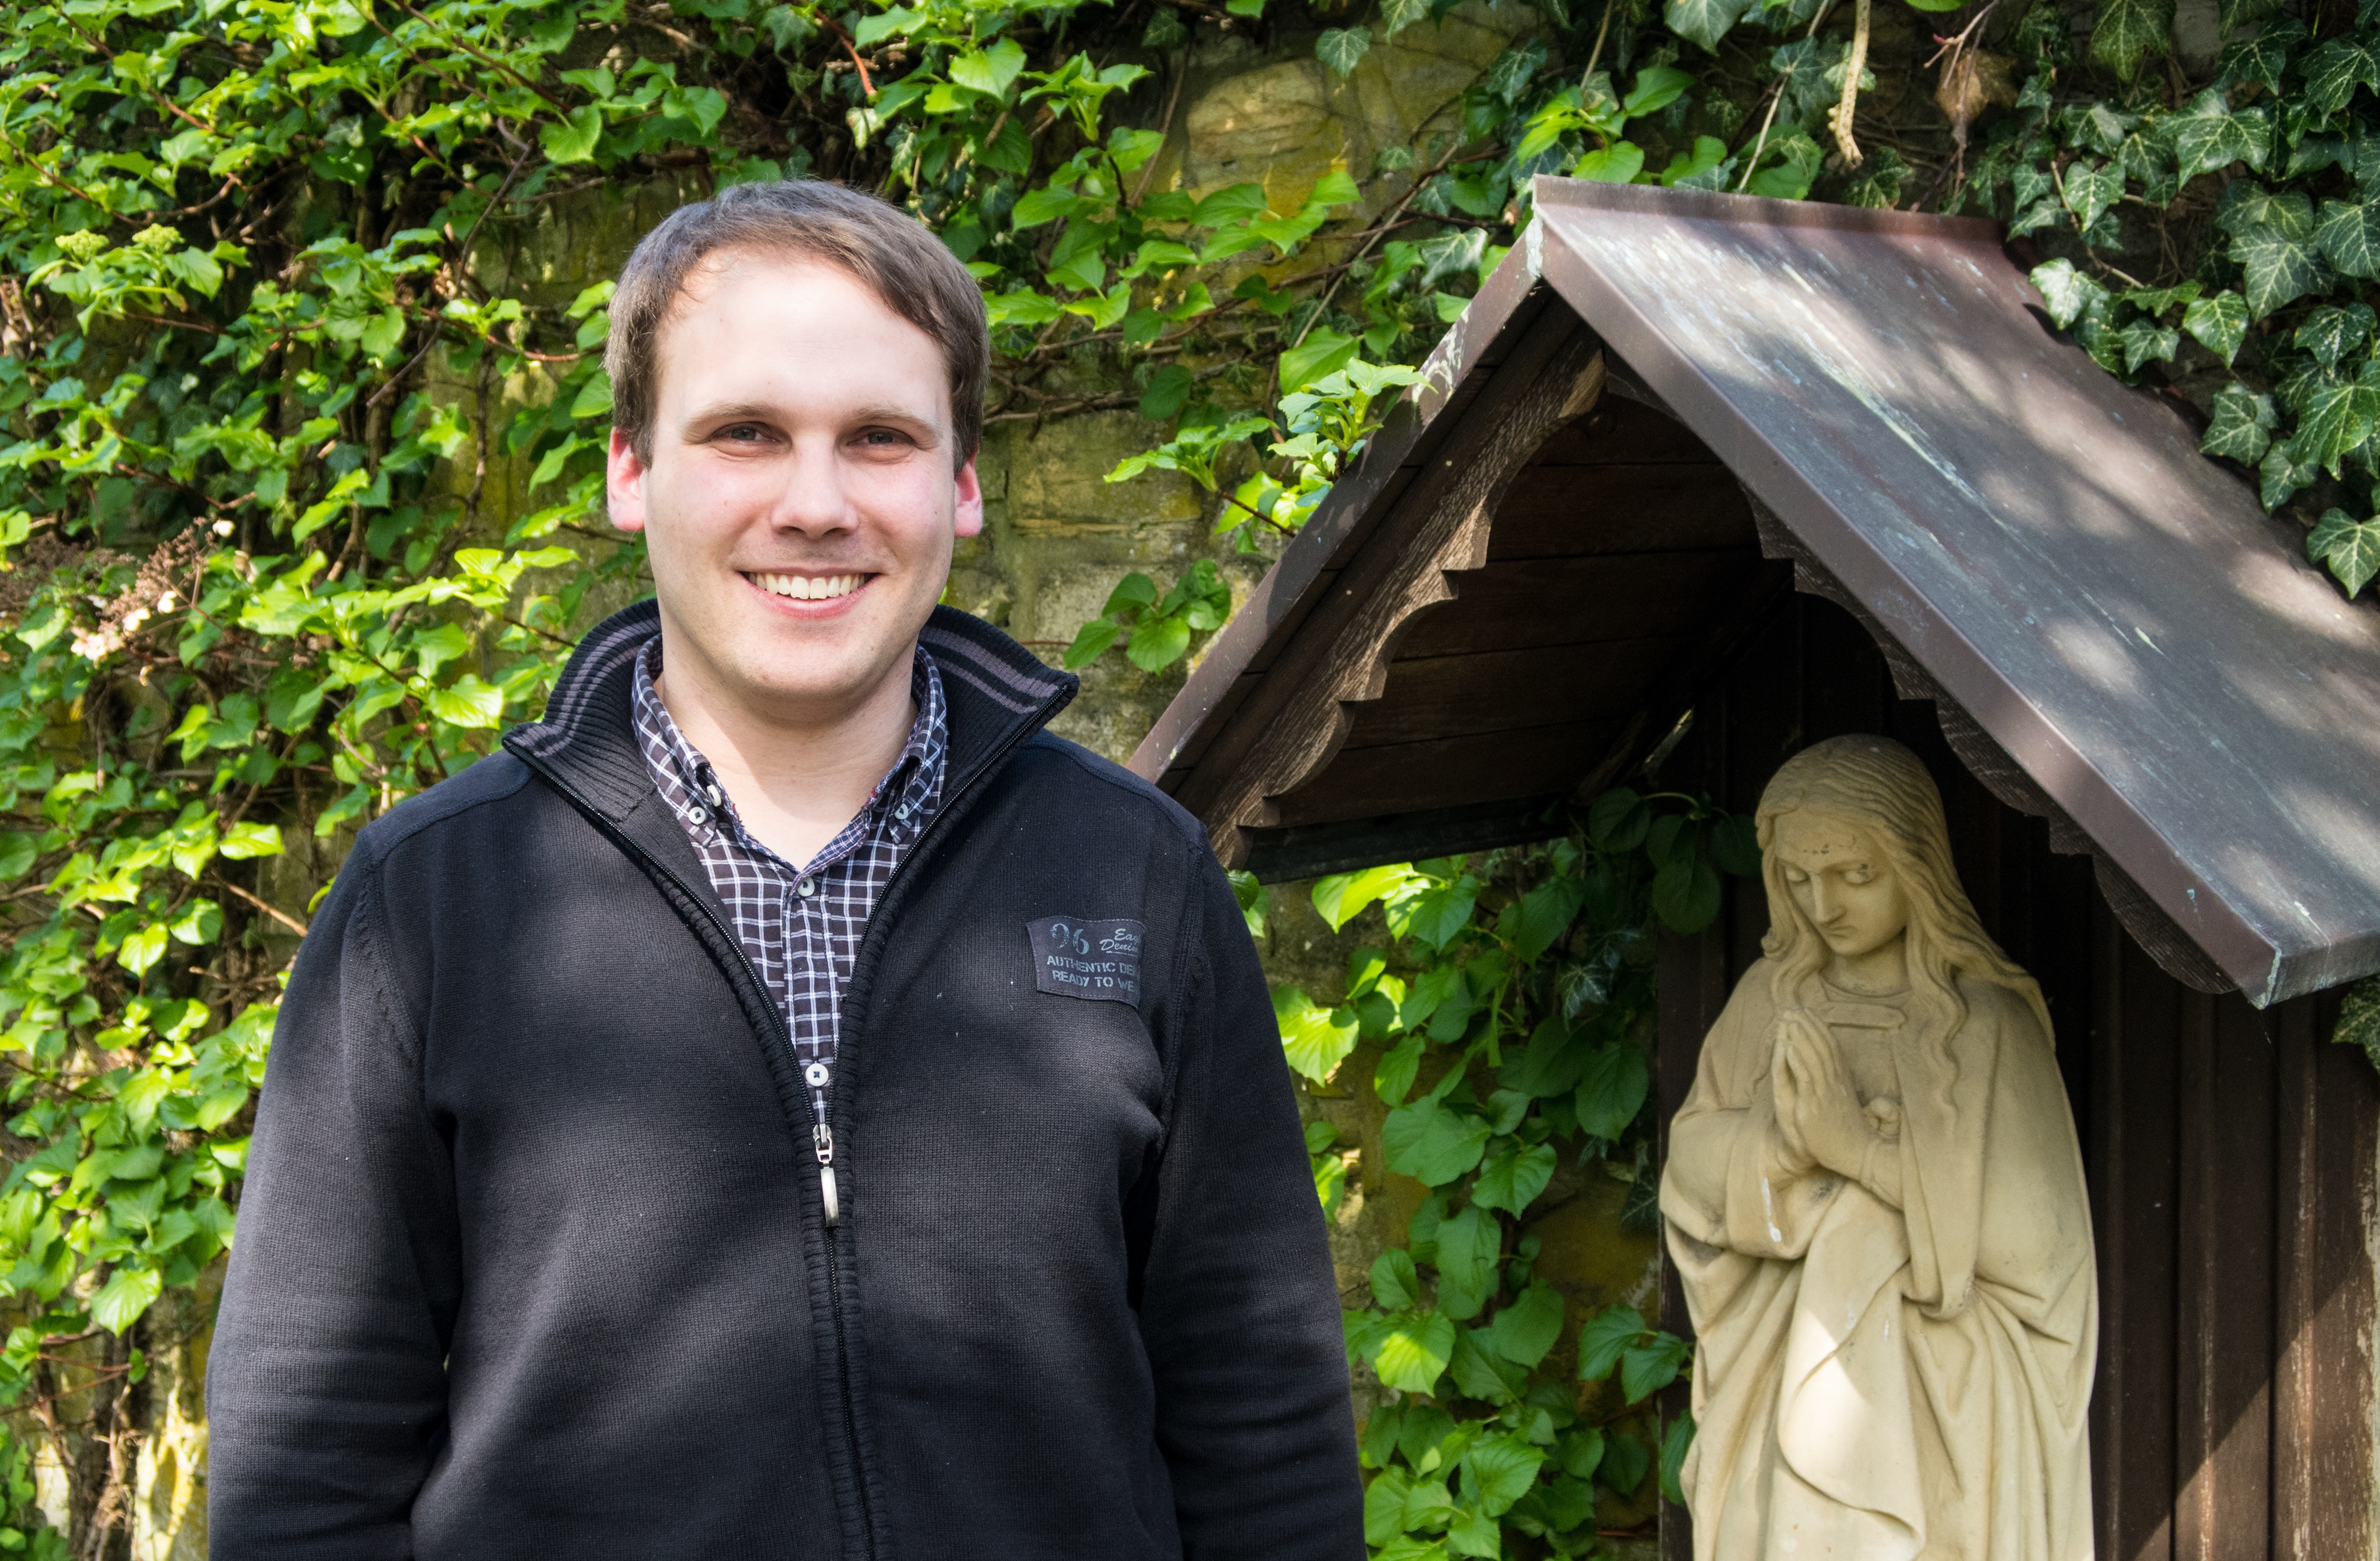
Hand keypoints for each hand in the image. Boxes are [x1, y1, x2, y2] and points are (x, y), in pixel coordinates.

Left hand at [1776, 1010, 1874, 1180]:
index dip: (1819, 1028)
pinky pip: (1806, 1079)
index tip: (1807, 1011)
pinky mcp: (1814, 1106)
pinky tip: (1788, 1047)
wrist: (1855, 1155)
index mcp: (1842, 1081)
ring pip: (1813, 1058)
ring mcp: (1825, 1093)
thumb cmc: (1850, 1133)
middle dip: (1807, 1026)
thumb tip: (1862, 1088)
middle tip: (1794, 1007)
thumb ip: (1847, 1088)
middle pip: (1822, 1047)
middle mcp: (1835, 1083)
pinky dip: (1798, 1061)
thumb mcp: (1848, 1105)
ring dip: (1800, 1037)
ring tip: (1789, 1019)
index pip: (1831, 1048)